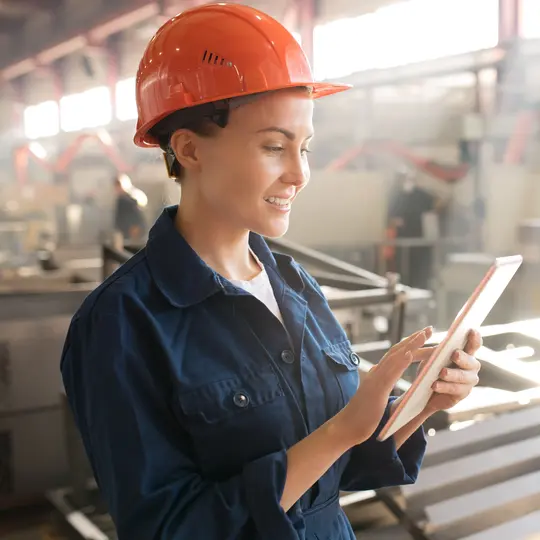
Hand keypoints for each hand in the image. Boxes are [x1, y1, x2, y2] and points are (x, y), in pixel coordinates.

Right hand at [335, 327, 432, 447]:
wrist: (347, 427)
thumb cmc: (362, 416)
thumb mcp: (376, 396)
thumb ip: (381, 385)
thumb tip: (387, 380)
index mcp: (377, 374)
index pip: (395, 355)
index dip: (409, 344)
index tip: (423, 336)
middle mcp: (376, 372)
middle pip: (397, 350)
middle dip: (414, 339)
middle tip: (429, 329)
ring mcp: (375, 380)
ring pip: (395, 357)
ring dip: (410, 345)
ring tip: (424, 335)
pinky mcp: (376, 390)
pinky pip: (390, 373)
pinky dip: (400, 362)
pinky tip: (410, 354)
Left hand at [424, 329, 481, 413]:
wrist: (425, 392)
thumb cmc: (431, 370)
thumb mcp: (432, 357)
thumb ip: (439, 350)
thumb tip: (442, 345)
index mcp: (465, 354)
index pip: (473, 345)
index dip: (474, 338)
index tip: (472, 330)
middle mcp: (471, 367)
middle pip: (471, 361)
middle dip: (463, 357)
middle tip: (454, 354)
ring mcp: (468, 381)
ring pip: (463, 377)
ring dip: (452, 374)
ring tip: (442, 373)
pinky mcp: (462, 394)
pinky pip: (455, 390)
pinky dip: (444, 387)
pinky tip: (435, 385)